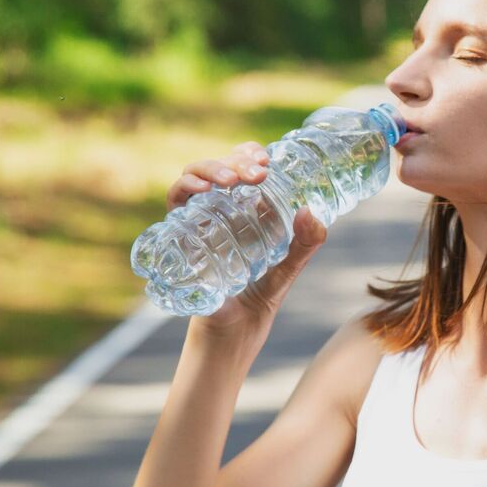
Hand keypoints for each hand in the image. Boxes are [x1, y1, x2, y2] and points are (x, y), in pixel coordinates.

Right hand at [166, 141, 327, 332]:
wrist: (232, 332)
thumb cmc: (258, 299)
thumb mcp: (288, 269)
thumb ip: (305, 244)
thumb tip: (311, 212)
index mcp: (245, 208)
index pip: (242, 167)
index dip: (249, 154)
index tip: (266, 158)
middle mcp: (219, 209)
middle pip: (221, 167)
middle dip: (237, 161)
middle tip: (258, 172)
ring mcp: (197, 219)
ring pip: (195, 176)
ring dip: (212, 168)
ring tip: (231, 179)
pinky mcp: (179, 234)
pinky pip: (174, 201)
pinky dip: (185, 188)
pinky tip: (203, 190)